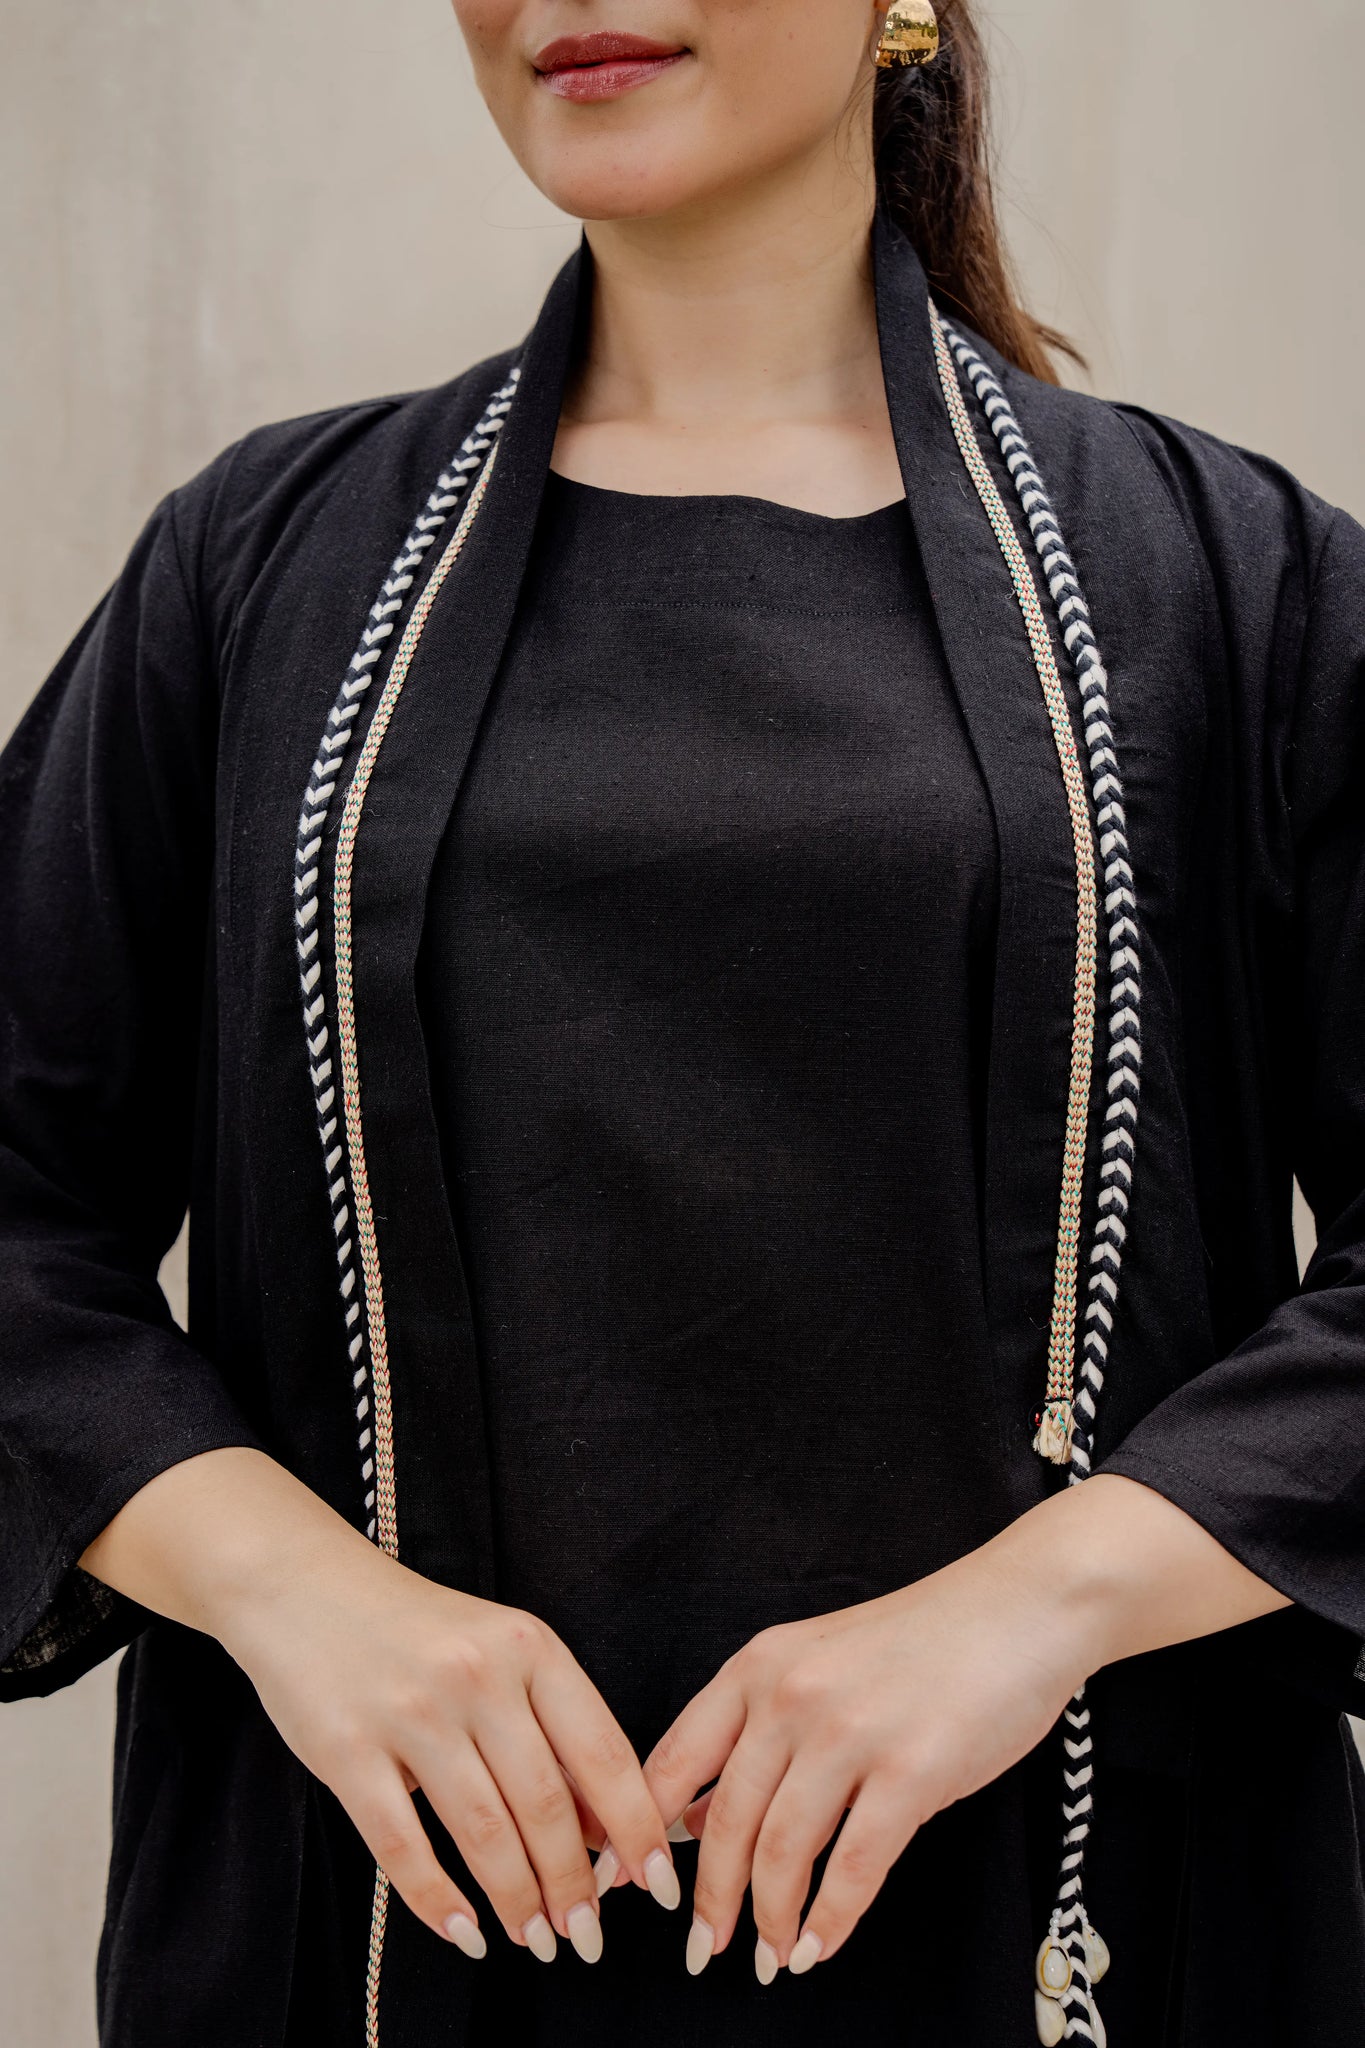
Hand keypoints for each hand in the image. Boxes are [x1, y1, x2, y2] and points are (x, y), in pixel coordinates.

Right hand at [81, 1448, 680, 1964]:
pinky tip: (464, 1933)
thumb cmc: (416, 1628)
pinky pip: (404, 1846)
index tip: (658, 1885)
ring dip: (518, 1901)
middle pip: (547, 1804)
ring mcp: (411, 1712)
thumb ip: (550, 1723)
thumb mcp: (499, 1648)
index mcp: (529, 1646)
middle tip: (588, 1937)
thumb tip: (602, 1828)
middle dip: (575, 1886)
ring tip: (536, 1941)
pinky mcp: (348, 1750)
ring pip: (485, 1832)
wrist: (303, 1585)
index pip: (603, 1751)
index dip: (637, 1828)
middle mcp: (478, 1675)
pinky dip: (439, 1901)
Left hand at [642, 1538, 1083, 1980]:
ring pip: (781, 1854)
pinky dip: (830, 1922)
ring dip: (768, 1920)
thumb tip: (697, 1815)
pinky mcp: (911, 1773)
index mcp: (759, 1665)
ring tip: (767, 1957)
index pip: (672, 1760)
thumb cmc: (923, 1640)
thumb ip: (756, 1728)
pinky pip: (854, 1869)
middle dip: (707, 1901)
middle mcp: (791, 1696)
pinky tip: (820, 1946)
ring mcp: (850, 1734)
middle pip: (723, 1822)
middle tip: (702, 1949)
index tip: (622, 1884)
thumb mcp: (817, 1661)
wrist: (1020, 1606)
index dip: (637, 1831)